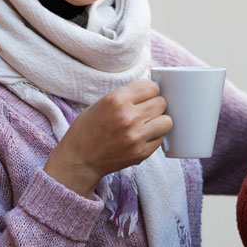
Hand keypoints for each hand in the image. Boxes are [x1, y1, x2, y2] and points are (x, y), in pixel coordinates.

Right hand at [44, 80, 171, 197]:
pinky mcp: (141, 153)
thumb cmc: (89, 128)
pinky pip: (161, 138)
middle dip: (155, 105)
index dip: (149, 91)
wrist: (79, 160)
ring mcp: (136, 136)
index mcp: (117, 99)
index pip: (152, 87)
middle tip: (144, 112)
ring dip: (159, 121)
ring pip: (167, 121)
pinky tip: (142, 137)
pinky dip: (154, 137)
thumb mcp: (103, 102)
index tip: (145, 97)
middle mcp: (128, 116)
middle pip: (161, 103)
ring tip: (147, 124)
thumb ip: (128, 95)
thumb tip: (154, 90)